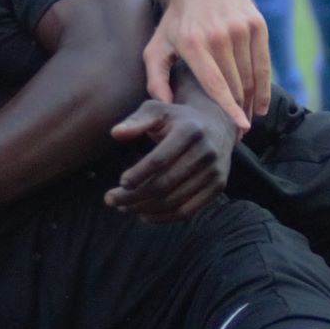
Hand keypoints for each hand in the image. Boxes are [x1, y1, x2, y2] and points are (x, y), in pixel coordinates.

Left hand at [105, 98, 233, 221]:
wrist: (217, 126)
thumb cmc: (177, 119)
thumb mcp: (157, 111)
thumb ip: (136, 121)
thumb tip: (116, 133)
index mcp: (189, 131)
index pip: (160, 159)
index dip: (138, 174)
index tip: (121, 182)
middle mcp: (206, 152)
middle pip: (165, 183)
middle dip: (134, 196)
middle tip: (111, 200)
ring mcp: (214, 172)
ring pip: (175, 200)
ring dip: (145, 208)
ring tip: (123, 208)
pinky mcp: (218, 187)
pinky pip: (188, 210)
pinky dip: (164, 217)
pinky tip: (144, 215)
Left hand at [145, 0, 267, 127]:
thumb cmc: (177, 22)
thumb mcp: (157, 46)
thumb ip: (156, 78)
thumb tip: (166, 105)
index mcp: (193, 42)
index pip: (215, 83)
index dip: (229, 108)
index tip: (239, 128)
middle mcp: (219, 34)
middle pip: (235, 84)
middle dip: (237, 112)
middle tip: (235, 134)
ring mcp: (240, 27)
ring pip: (250, 76)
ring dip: (250, 103)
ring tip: (245, 122)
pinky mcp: (257, 24)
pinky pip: (264, 63)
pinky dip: (264, 87)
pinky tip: (260, 106)